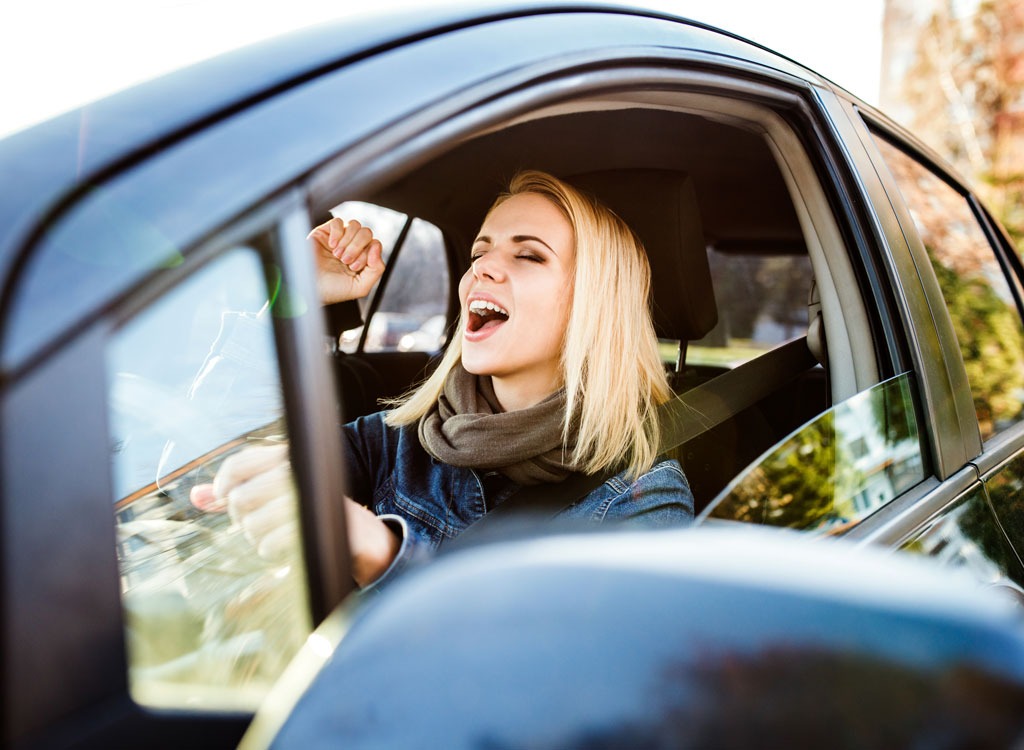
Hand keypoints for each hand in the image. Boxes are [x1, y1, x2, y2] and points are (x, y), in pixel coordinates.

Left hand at [190, 443, 399, 585]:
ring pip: (253, 524)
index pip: (239, 463)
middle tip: (258, 523)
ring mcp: (308, 497)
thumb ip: (237, 493)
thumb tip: (196, 497)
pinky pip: (271, 544)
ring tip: (276, 536)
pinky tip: (286, 548)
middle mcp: (298, 471)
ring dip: (258, 539)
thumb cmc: (312, 513)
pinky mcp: (317, 524)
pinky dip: (273, 551)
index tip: (224, 497)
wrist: (361, 535)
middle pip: (241, 498)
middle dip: (242, 519)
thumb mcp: (275, 497)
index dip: (223, 483)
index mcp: (288, 457)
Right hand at [307, 217, 385, 304]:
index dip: (367, 254)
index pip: (375, 245)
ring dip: (347, 241)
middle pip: (367, 232)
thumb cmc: (332, 290)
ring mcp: (339, 238)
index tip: (354, 267)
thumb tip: (377, 246)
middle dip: (357, 247)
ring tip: (337, 254)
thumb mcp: (361, 286)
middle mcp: (352, 247)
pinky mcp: (325, 232)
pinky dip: (337, 233)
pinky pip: (338, 222)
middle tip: (345, 261)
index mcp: (362, 258)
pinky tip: (331, 245)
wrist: (308, 288)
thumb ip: (377, 269)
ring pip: (355, 225)